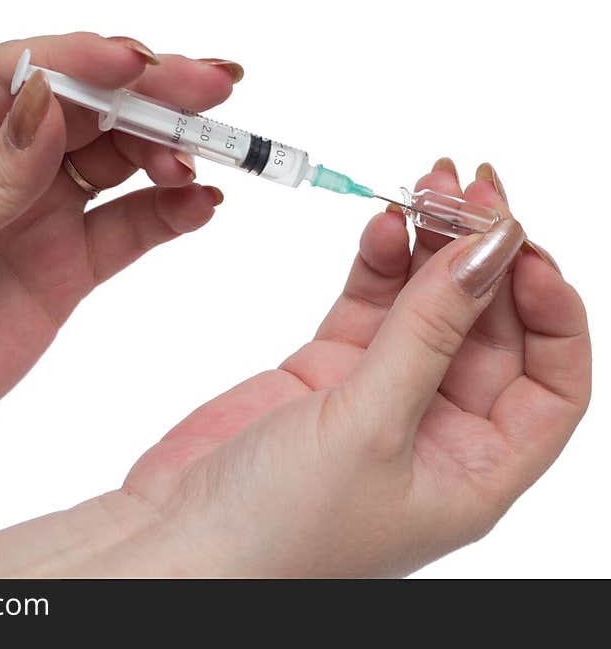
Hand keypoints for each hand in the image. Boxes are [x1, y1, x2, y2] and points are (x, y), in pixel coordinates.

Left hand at [0, 33, 237, 495]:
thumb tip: (50, 97)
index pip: (26, 72)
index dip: (87, 62)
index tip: (141, 65)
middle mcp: (2, 160)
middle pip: (90, 110)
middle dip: (153, 97)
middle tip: (213, 89)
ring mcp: (39, 214)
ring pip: (119, 164)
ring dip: (169, 152)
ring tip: (209, 157)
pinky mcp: (66, 268)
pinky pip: (128, 231)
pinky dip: (169, 215)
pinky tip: (200, 204)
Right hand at [0, 160, 589, 576]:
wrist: (176, 540)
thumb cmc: (279, 529)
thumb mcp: (371, 427)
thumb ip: (431, 330)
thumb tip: (491, 249)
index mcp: (475, 470)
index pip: (552, 380)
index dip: (551, 310)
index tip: (520, 247)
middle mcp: (435, 431)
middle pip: (488, 327)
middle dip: (481, 255)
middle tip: (468, 190)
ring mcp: (377, 397)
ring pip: (426, 306)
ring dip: (430, 246)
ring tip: (424, 188)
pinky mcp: (324, 372)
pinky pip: (369, 306)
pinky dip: (377, 263)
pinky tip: (382, 224)